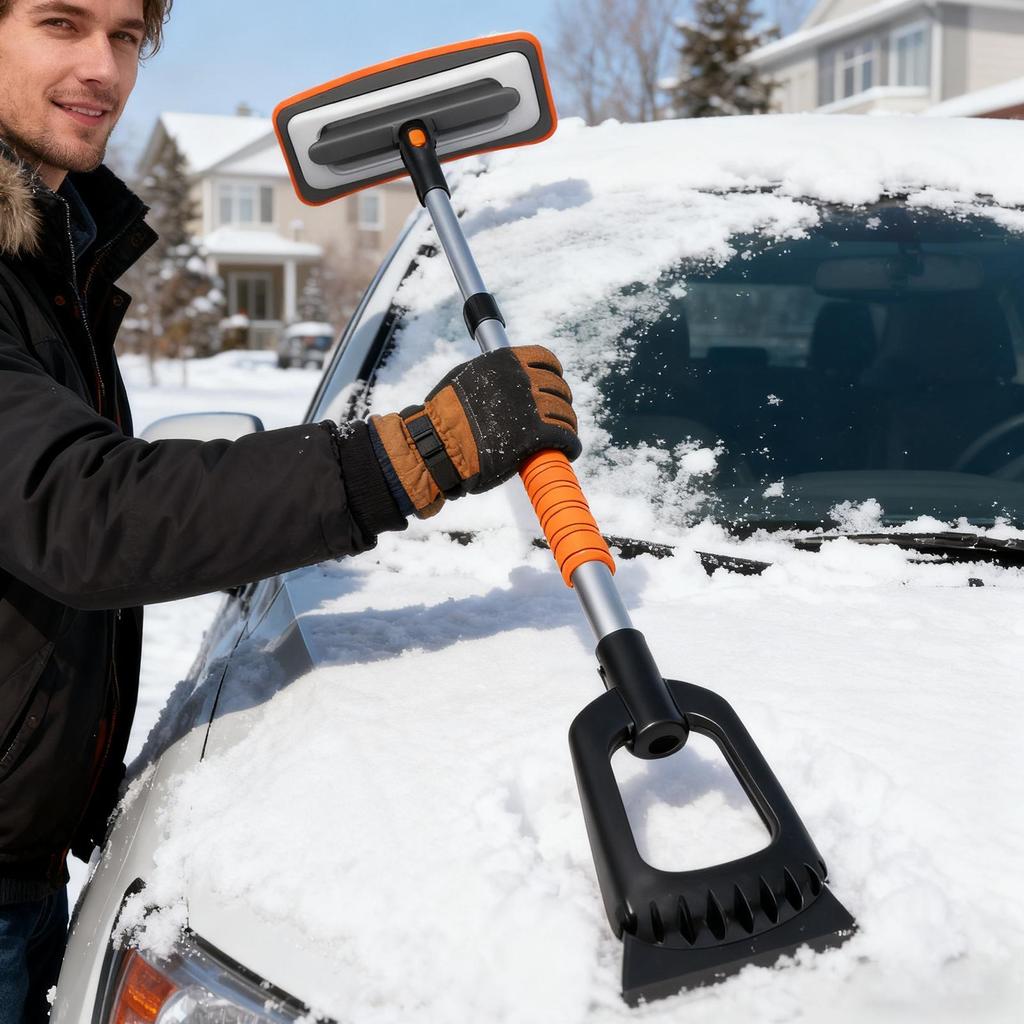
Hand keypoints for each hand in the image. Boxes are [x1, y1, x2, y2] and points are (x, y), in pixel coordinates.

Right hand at [370, 345, 579, 517]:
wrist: (440, 443)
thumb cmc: (444, 416)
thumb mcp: (464, 378)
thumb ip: (488, 375)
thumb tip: (497, 379)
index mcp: (506, 361)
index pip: (546, 359)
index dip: (553, 375)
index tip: (551, 387)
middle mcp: (522, 378)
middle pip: (558, 388)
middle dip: (560, 403)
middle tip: (555, 417)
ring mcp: (531, 406)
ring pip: (564, 414)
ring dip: (566, 425)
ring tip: (563, 438)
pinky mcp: (536, 434)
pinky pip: (565, 436)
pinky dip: (571, 444)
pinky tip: (569, 450)